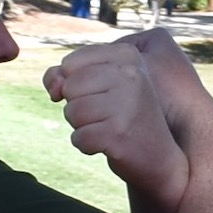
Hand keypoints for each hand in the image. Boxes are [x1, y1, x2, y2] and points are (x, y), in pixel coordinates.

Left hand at [44, 31, 195, 205]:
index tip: (102, 95)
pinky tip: (109, 145)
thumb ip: (66, 75)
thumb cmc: (124, 116)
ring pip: (71, 112)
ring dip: (83, 126)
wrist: (159, 158)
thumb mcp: (100, 86)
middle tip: (108, 115)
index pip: (70, 63)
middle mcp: (131, 75)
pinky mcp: (118, 133)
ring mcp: (126, 104)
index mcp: (128, 55)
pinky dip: (87, 145)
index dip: (75, 84)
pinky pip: (78, 138)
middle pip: (69, 87)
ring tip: (109, 128)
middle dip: (79, 106)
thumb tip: (53, 89)